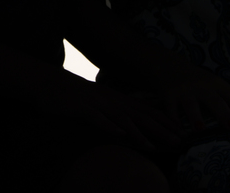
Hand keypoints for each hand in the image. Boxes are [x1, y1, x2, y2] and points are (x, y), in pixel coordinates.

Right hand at [48, 69, 178, 151]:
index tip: (182, 132)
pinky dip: (109, 126)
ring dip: (139, 133)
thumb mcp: (98, 106)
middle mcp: (111, 101)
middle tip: (179, 141)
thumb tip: (130, 131)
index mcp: (117, 100)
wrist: (48, 83)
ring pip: (122, 119)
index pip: (146, 112)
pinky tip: (120, 135)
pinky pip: (97, 119)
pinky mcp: (82, 109)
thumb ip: (114, 117)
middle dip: (160, 129)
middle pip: (140, 116)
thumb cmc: (74, 97)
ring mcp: (97, 104)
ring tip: (153, 145)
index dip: (165, 122)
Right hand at [102, 58, 229, 133]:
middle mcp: (203, 86)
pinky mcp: (169, 94)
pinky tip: (175, 128)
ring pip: (191, 104)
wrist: (168, 65)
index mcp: (218, 85)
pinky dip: (172, 118)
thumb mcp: (219, 87)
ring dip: (195, 116)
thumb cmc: (199, 81)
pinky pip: (170, 108)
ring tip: (200, 128)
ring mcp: (185, 90)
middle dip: (224, 113)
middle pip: (215, 101)